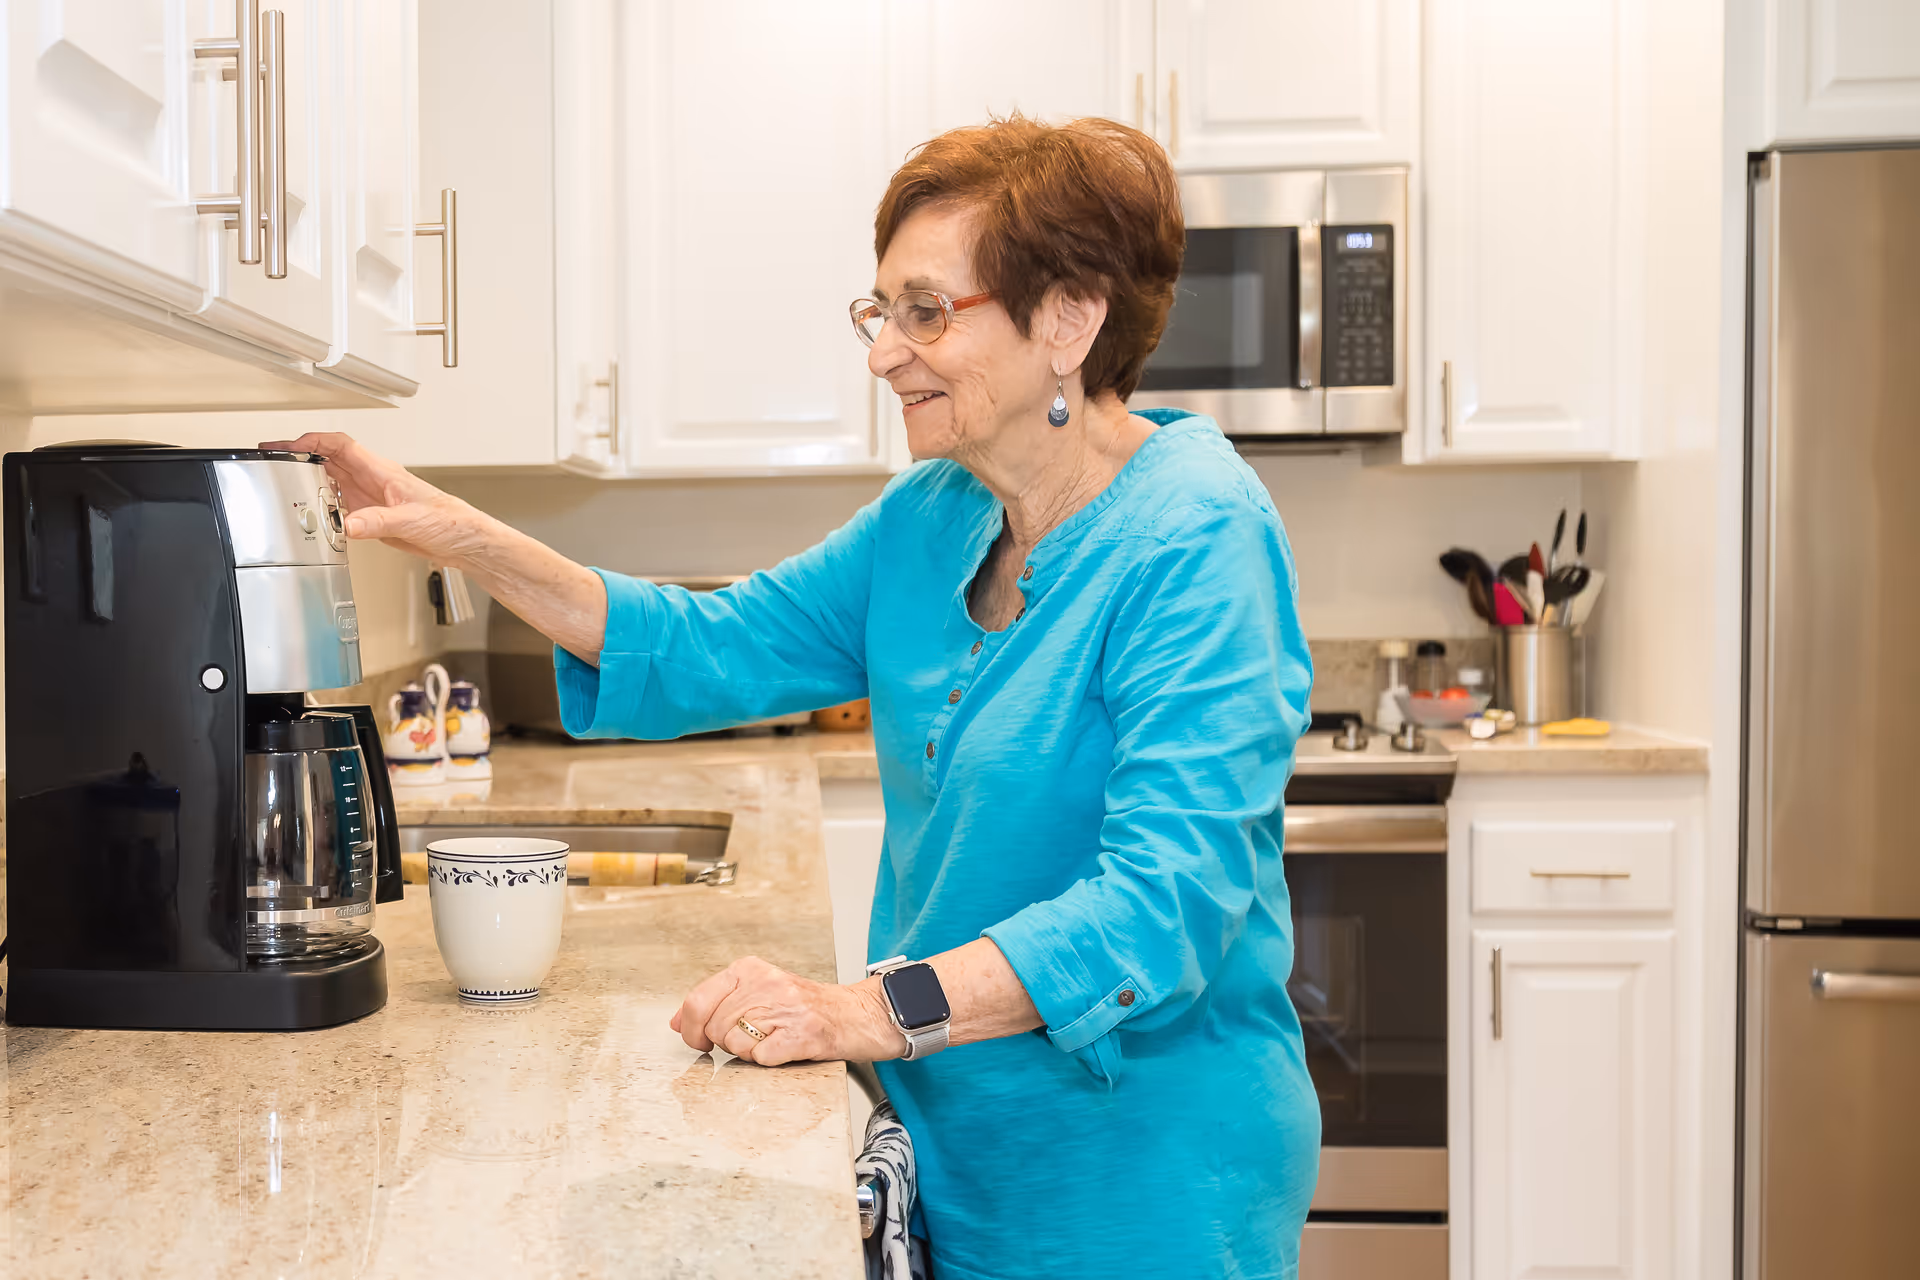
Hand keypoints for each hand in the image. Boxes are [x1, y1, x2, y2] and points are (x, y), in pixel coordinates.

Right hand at [258, 432, 489, 565]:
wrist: (463, 541)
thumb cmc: (449, 521)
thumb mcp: (410, 520)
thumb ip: (377, 522)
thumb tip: (348, 524)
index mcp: (381, 471)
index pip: (340, 445)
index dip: (312, 440)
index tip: (288, 445)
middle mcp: (373, 480)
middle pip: (329, 458)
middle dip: (300, 454)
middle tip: (273, 457)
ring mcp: (372, 497)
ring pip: (332, 480)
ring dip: (309, 479)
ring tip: (283, 481)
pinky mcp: (373, 516)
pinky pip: (340, 505)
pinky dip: (323, 506)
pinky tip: (314, 513)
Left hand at [669, 956, 902, 1065]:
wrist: (857, 1014)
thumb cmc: (805, 1006)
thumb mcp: (757, 991)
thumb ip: (716, 1002)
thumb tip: (677, 1022)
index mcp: (750, 969)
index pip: (697, 1001)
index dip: (690, 1029)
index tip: (699, 1040)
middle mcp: (765, 983)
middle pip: (714, 1028)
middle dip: (727, 1042)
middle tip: (754, 1037)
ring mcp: (784, 1008)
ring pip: (734, 1045)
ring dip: (749, 1052)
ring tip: (773, 1039)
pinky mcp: (799, 1034)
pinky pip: (760, 1059)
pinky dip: (769, 1061)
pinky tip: (785, 1048)